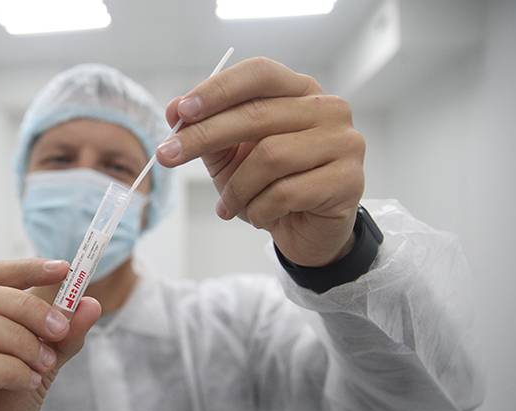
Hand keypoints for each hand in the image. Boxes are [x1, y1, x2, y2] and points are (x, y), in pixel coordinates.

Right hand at [0, 258, 100, 410]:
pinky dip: (4, 368)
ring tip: (43, 365)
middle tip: (60, 330)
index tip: (64, 269)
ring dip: (16, 340)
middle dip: (29, 310)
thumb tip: (91, 303)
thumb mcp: (41, 366)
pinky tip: (25, 381)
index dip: (28, 269)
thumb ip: (63, 337)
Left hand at [157, 57, 365, 266]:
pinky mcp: (348, 181)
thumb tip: (173, 110)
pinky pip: (285, 193)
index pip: (258, 74)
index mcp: (300, 91)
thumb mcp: (231, 155)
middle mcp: (328, 109)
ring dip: (237, 188)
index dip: (217, 90)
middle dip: (203, 137)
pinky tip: (258, 216)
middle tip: (166, 156)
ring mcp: (344, 143)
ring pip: (270, 157)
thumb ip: (206, 129)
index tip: (179, 112)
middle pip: (257, 115)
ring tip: (228, 205)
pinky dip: (258, 209)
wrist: (307, 230)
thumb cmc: (269, 185)